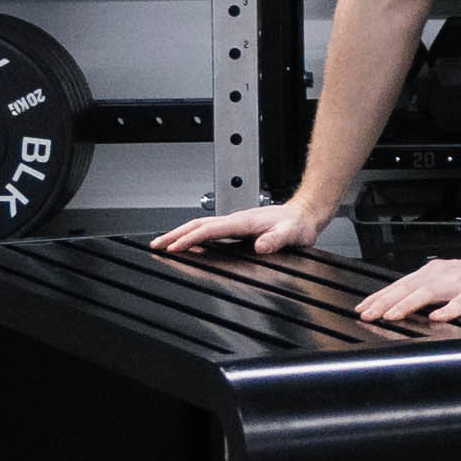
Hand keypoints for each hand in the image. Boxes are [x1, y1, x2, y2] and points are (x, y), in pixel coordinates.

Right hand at [152, 198, 327, 258]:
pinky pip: (208, 230)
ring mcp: (235, 222)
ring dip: (180, 233)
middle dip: (174, 234)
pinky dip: (192, 235)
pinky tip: (188, 242)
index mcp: (244, 221)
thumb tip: (261, 246)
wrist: (305, 214)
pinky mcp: (237, 227)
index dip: (190, 238)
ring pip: (201, 226)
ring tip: (163, 243)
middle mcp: (236, 219)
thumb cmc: (298, 225)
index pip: (210, 230)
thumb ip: (276, 240)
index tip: (173, 247)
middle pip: (197, 225)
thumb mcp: (292, 234)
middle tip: (155, 245)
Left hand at [356, 256, 460, 325]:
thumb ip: (426, 292)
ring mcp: (460, 282)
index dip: (379, 296)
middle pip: (408, 287)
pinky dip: (449, 309)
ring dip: (407, 304)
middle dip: (384, 301)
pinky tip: (437, 317)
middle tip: (366, 314)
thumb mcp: (448, 281)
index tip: (362, 308)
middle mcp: (443, 274)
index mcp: (433, 273)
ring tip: (391, 315)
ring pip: (429, 292)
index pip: (400, 284)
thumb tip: (398, 305)